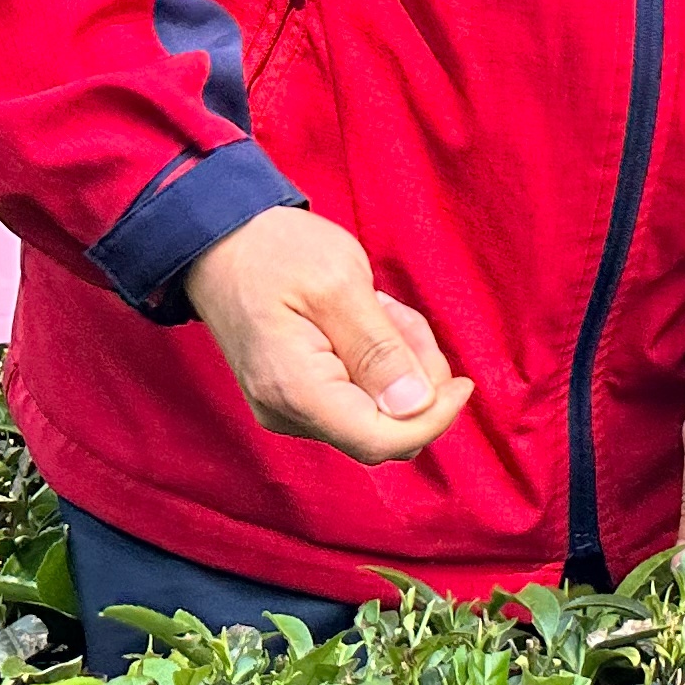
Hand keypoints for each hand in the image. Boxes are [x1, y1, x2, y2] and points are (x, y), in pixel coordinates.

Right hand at [184, 206, 469, 461]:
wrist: (220, 242)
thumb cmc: (275, 253)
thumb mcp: (339, 286)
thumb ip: (380, 350)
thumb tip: (417, 407)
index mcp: (297, 392)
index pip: (382, 442)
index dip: (434, 418)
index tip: (464, 381)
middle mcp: (289, 414)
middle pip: (388, 429)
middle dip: (416, 377)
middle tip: (398, 315)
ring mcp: (291, 409)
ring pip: (380, 410)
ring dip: (398, 360)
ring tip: (376, 307)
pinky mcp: (299, 397)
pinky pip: (360, 395)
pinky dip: (379, 359)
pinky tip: (363, 319)